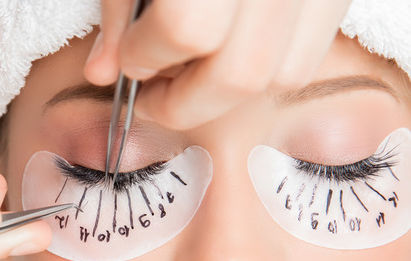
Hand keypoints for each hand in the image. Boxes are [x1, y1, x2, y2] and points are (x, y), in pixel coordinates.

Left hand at [85, 0, 352, 128]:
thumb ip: (120, 10)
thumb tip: (103, 74)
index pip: (186, 31)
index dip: (146, 56)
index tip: (128, 59)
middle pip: (241, 72)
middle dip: (184, 99)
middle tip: (151, 90)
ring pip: (282, 74)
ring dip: (224, 91)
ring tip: (189, 70)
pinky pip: (306, 57)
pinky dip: (263, 71)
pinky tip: (229, 54)